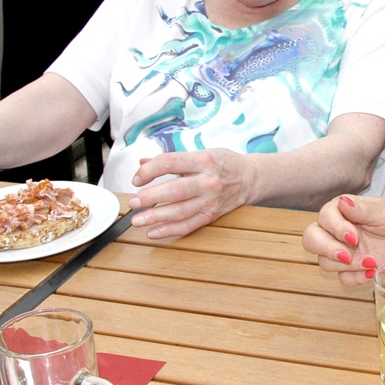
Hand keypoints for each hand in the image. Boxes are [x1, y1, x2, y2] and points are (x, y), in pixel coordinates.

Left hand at [127, 149, 253, 238]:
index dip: (149, 170)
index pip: (170, 163)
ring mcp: (211, 200)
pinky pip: (189, 225)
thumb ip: (172, 159)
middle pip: (175, 190)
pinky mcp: (212, 214)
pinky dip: (170, 231)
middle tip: (133, 202)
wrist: (251, 178)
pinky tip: (154, 232)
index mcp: (203, 160)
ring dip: (156, 217)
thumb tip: (143, 163)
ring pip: (180, 211)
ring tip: (138, 220)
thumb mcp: (201, 153)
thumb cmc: (224, 163)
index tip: (137, 178)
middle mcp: (208, 181)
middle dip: (150, 197)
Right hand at [302, 194, 384, 286]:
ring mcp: (344, 250)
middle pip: (312, 240)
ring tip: (372, 262)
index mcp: (342, 210)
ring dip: (346, 266)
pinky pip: (343, 278)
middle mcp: (337, 230)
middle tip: (348, 256)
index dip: (335, 229)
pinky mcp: (353, 268)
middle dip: (328, 250)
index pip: (324, 218)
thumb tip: (342, 202)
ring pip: (325, 262)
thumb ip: (363, 209)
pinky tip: (372, 272)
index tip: (354, 237)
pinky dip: (355, 278)